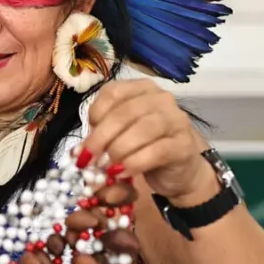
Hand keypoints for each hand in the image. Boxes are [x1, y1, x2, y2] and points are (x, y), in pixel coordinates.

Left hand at [80, 80, 215, 203]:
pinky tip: (122, 173)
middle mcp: (161, 99)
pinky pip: (157, 152)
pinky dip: (134, 163)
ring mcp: (176, 120)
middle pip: (125, 113)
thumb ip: (100, 136)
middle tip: (88, 159)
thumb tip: (78, 152)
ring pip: (142, 130)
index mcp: (141, 89)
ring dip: (118, 150)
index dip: (96, 114)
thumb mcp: (117, 136)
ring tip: (105, 168)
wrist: (176, 171)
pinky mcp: (184, 145)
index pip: (114, 92)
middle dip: (101, 137)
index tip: (88, 133)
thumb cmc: (142, 147)